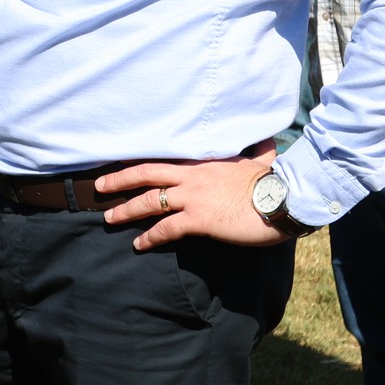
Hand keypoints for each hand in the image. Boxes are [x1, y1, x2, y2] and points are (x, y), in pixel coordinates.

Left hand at [98, 141, 291, 250]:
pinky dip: (149, 236)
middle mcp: (192, 176)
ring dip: (126, 210)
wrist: (284, 199)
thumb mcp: (262, 160)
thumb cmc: (276, 181)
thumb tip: (269, 139)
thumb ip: (258, 150)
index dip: (140, 160)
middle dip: (119, 180)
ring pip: (149, 201)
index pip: (164, 157)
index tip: (120, 161)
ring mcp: (193, 197)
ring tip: (109, 217)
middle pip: (145, 174)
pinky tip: (139, 244)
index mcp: (204, 161)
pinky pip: (166, 229)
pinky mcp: (198, 219)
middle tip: (99, 186)